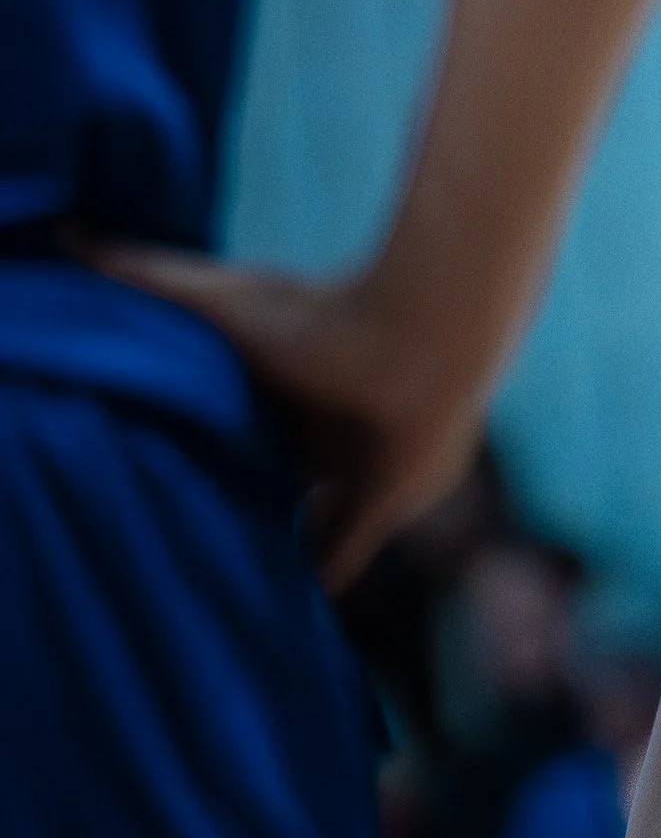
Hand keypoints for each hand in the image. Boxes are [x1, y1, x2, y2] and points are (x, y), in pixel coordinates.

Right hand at [75, 242, 485, 586]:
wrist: (418, 334)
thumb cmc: (316, 314)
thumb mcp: (214, 298)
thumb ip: (142, 272)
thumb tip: (66, 236)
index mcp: (286, 385)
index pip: (241, 425)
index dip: (208, 443)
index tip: (163, 461)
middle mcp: (321, 425)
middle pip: (272, 470)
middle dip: (242, 490)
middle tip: (189, 523)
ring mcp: (358, 465)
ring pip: (308, 515)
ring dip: (280, 536)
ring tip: (231, 566)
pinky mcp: (385, 503)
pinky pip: (346, 553)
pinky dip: (322, 575)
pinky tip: (295, 601)